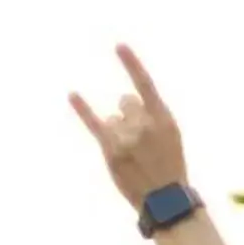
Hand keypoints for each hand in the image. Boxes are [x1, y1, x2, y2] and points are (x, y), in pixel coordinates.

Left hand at [69, 46, 188, 207]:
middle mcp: (145, 123)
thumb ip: (149, 115)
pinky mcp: (111, 149)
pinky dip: (82, 108)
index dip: (130, 64)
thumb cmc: (169, 167)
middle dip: (128, 115)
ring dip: (119, 133)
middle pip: (125, 102)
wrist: (166, 199)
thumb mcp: (170, 138)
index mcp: (165, 118)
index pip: (145, 84)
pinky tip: (72, 94)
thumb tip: (120, 101)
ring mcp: (127, 136)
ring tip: (132, 155)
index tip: (117, 45)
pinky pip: (94, 123)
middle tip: (140, 140)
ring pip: (112, 119)